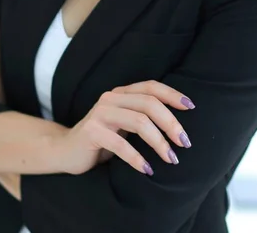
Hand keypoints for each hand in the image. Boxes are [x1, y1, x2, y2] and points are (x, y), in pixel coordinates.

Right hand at [56, 80, 194, 175]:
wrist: (65, 151)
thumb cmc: (102, 140)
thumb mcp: (123, 125)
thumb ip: (142, 118)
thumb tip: (179, 127)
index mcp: (121, 93)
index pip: (150, 87)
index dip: (172, 94)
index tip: (191, 107)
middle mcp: (110, 98)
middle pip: (149, 104)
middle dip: (171, 123)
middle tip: (185, 143)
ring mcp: (100, 114)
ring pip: (139, 122)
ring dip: (159, 142)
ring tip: (171, 159)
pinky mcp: (91, 131)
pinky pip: (120, 144)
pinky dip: (137, 158)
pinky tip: (147, 170)